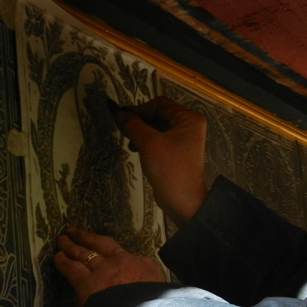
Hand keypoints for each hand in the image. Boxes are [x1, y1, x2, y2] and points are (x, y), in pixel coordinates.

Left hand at [54, 227, 165, 306]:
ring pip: (83, 253)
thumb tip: (146, 289)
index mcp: (144, 266)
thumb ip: (151, 286)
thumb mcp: (163, 293)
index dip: (111, 251)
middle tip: (74, 231)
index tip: (104, 249)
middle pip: (100, 246)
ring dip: (71, 246)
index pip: (126, 255)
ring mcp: (104, 270)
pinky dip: (63, 261)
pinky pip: (72, 268)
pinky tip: (57, 257)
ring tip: (62, 240)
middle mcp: (122, 262)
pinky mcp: (88, 283)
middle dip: (86, 237)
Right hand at [115, 96, 207, 225]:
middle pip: (157, 115)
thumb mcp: (149, 144)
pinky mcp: (175, 151)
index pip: (159, 104)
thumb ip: (133, 125)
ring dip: (140, 132)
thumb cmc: (170, 170)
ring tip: (130, 144)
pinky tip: (136, 150)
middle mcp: (188, 126)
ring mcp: (183, 139)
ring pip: (155, 127)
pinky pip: (157, 139)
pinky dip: (145, 142)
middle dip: (139, 122)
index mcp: (188, 119)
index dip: (139, 109)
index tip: (121, 117)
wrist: (183, 202)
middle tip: (123, 130)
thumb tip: (118, 113)